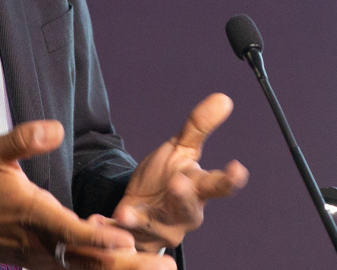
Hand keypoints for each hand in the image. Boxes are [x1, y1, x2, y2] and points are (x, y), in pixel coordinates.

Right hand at [0, 120, 174, 269]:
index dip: (100, 238)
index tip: (129, 242)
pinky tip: (120, 266)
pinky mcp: (35, 261)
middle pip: (87, 261)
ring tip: (155, 268)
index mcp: (33, 215)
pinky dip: (95, 269)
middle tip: (165, 266)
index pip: (72, 232)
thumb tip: (56, 128)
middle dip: (124, 265)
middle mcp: (39, 243)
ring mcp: (37, 257)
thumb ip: (25, 138)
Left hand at [113, 93, 249, 251]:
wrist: (138, 210)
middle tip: (179, 183)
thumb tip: (224, 98)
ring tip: (128, 213)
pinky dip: (112, 228)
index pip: (218, 184)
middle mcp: (184, 214)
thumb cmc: (165, 179)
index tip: (237, 169)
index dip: (229, 179)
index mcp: (198, 188)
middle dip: (183, 198)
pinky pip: (123, 235)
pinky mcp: (135, 238)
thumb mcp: (180, 149)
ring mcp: (160, 229)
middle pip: (188, 209)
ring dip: (141, 219)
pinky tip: (100, 220)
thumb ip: (199, 126)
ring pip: (154, 226)